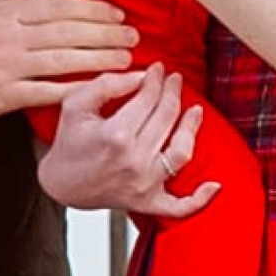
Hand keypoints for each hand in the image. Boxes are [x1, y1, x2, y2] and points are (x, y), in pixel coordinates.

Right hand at [0, 0, 135, 122]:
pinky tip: (97, 90)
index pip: (59, 5)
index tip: (116, 12)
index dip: (92, 9)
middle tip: (132, 35)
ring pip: (63, 60)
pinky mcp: (3, 96)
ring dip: (99, 60)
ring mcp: (7, 68)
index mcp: (5, 12)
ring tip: (126, 59)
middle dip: (105, 33)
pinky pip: (46, 92)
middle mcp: (10, 38)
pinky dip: (74, 90)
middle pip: (68, 31)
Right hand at [37, 63, 219, 217]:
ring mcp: (144, 184)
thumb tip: (140, 76)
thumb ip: (106, 84)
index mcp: (116, 135)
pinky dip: (199, 199)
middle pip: (166, 118)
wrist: (60, 184)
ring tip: (196, 111)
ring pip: (181, 152)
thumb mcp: (75, 104)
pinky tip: (214, 186)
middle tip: (175, 80)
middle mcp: (134, 160)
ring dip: (192, 128)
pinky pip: (179, 206)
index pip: (148, 99)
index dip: (155, 79)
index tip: (158, 69)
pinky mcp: (147, 202)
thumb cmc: (68, 143)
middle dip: (173, 93)